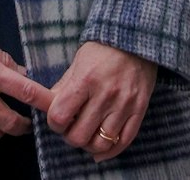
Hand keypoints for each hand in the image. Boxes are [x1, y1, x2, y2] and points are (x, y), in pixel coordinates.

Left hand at [47, 41, 155, 157]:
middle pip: (79, 136)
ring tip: (86, 135)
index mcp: (85, 79)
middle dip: (70, 136)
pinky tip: (100, 150)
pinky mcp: (140, 110)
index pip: (60, 116)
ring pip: (101, 143)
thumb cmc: (102, 48)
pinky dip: (110, 151)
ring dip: (89, 145)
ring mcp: (125, 104)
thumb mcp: (78, 62)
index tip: (57, 119)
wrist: (136, 38)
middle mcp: (106, 95)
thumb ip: (64, 86)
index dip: (54, 123)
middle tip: (71, 128)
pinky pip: (124, 141)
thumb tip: (49, 108)